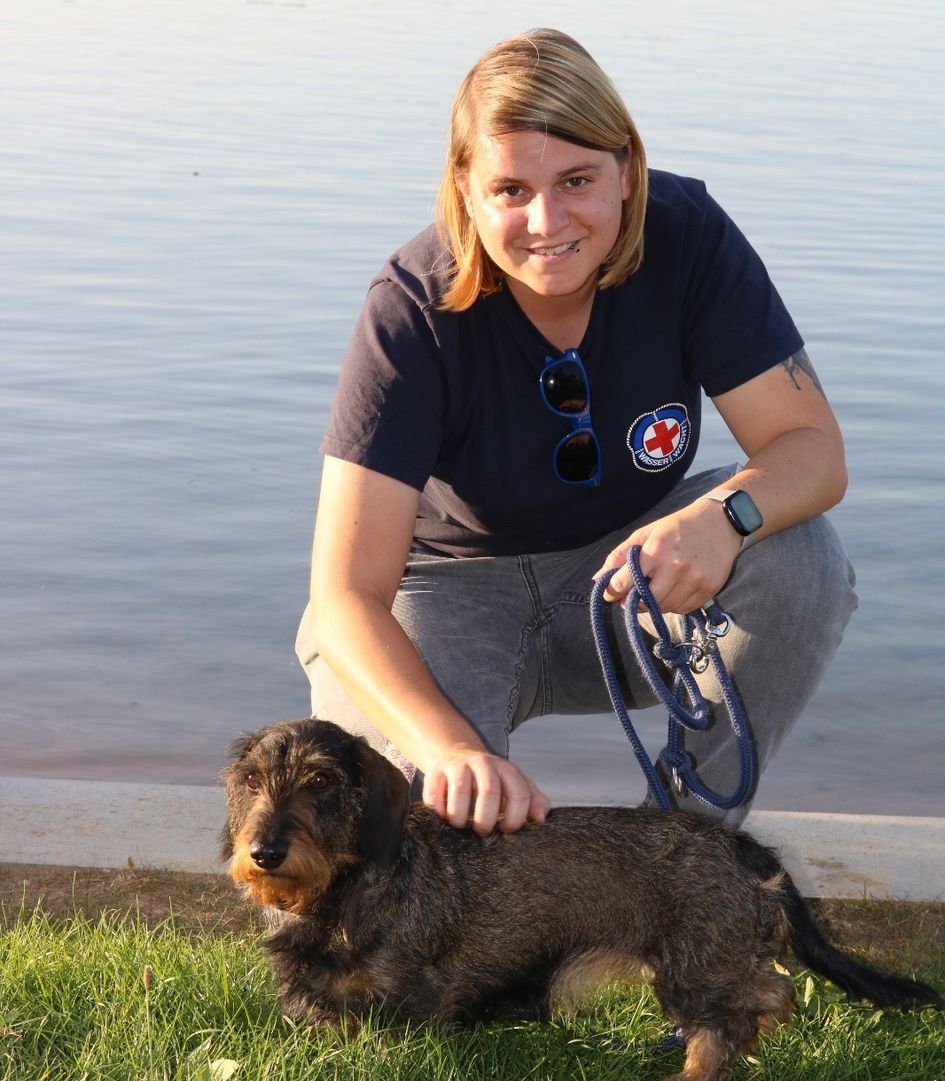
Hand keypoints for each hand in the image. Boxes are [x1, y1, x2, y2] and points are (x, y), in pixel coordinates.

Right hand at [422, 746, 550, 835]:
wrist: (458, 756)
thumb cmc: (491, 781)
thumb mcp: (514, 785)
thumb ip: (533, 800)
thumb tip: (540, 819)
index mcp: (506, 769)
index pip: (519, 794)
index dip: (515, 818)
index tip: (506, 829)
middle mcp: (483, 764)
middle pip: (489, 793)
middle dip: (486, 821)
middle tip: (482, 832)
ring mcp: (458, 766)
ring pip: (460, 794)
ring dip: (461, 818)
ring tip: (462, 826)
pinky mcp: (435, 772)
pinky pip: (434, 796)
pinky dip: (439, 813)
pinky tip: (443, 818)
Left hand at [594, 500, 741, 613]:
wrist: (721, 522)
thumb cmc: (678, 527)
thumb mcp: (646, 533)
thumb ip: (620, 556)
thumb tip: (598, 579)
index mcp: (656, 550)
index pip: (624, 581)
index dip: (613, 591)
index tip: (611, 593)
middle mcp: (675, 566)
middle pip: (645, 601)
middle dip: (634, 602)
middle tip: (633, 596)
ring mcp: (694, 579)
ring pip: (665, 608)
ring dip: (656, 603)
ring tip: (659, 587)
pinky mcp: (709, 589)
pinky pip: (683, 609)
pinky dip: (675, 604)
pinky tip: (677, 588)